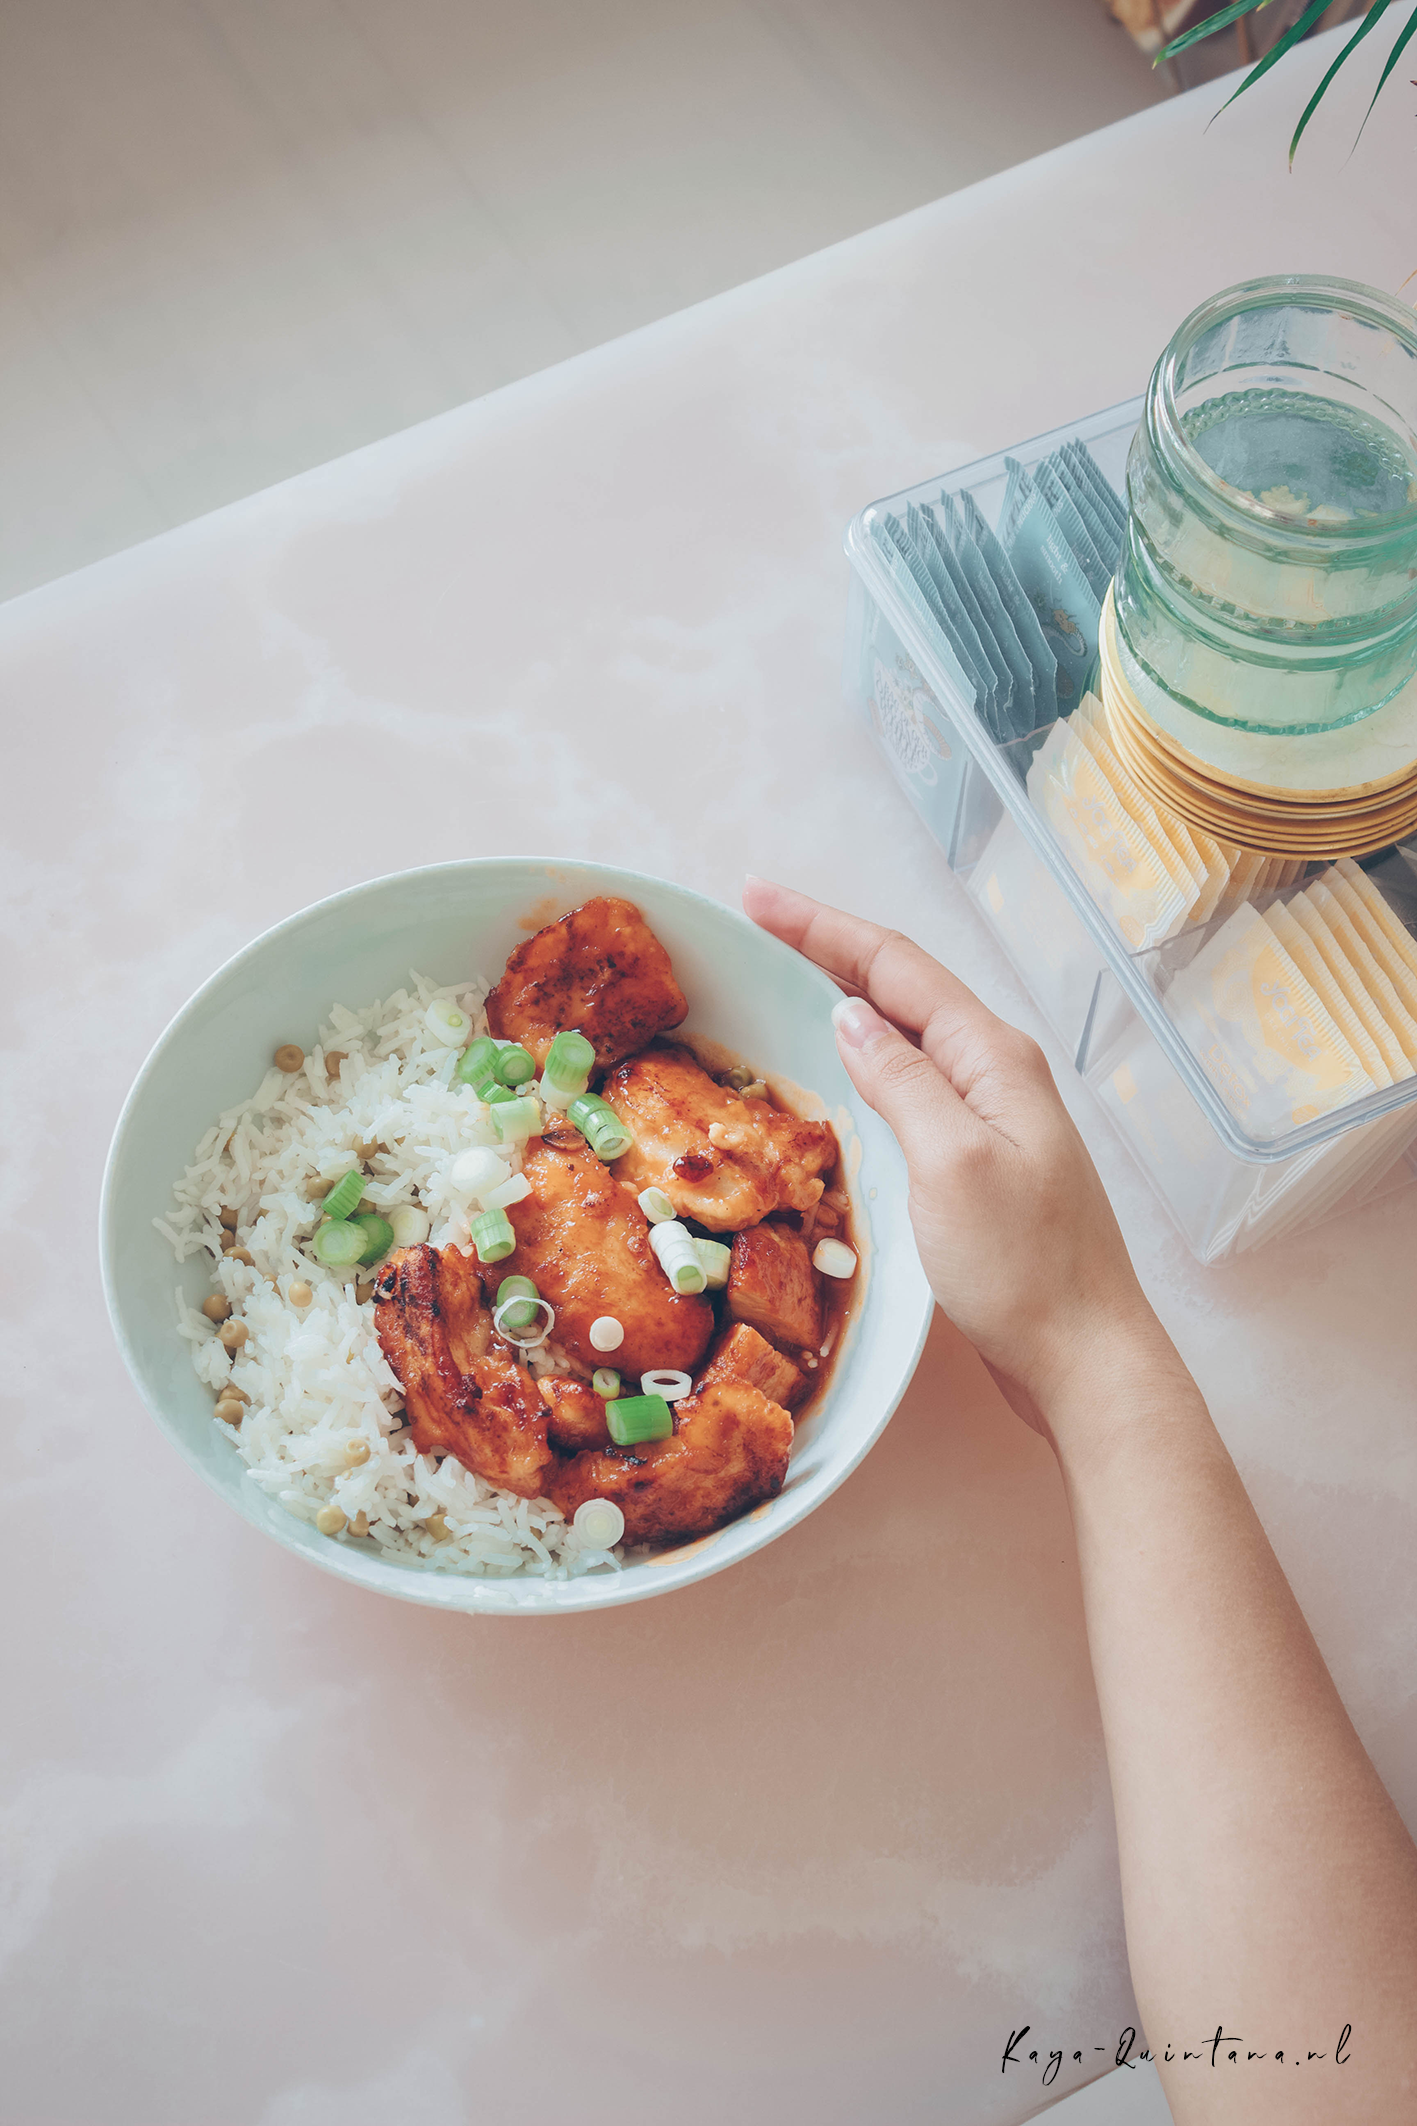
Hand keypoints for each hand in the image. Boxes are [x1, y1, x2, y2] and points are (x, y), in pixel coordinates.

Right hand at [743, 878, 1177, 1444]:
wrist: (1084, 1357)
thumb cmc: (1023, 1268)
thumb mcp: (951, 1164)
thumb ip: (902, 1081)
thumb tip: (850, 1016)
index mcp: (992, 1058)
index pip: (895, 966)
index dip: (821, 927)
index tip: (756, 897)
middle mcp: (995, 1073)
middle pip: (902, 986)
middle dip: (828, 945)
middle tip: (756, 919)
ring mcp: (991, 1116)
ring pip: (907, 1031)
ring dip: (846, 994)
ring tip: (785, 969)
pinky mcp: (979, 1159)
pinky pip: (912, 1080)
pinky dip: (865, 1054)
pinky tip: (841, 1063)